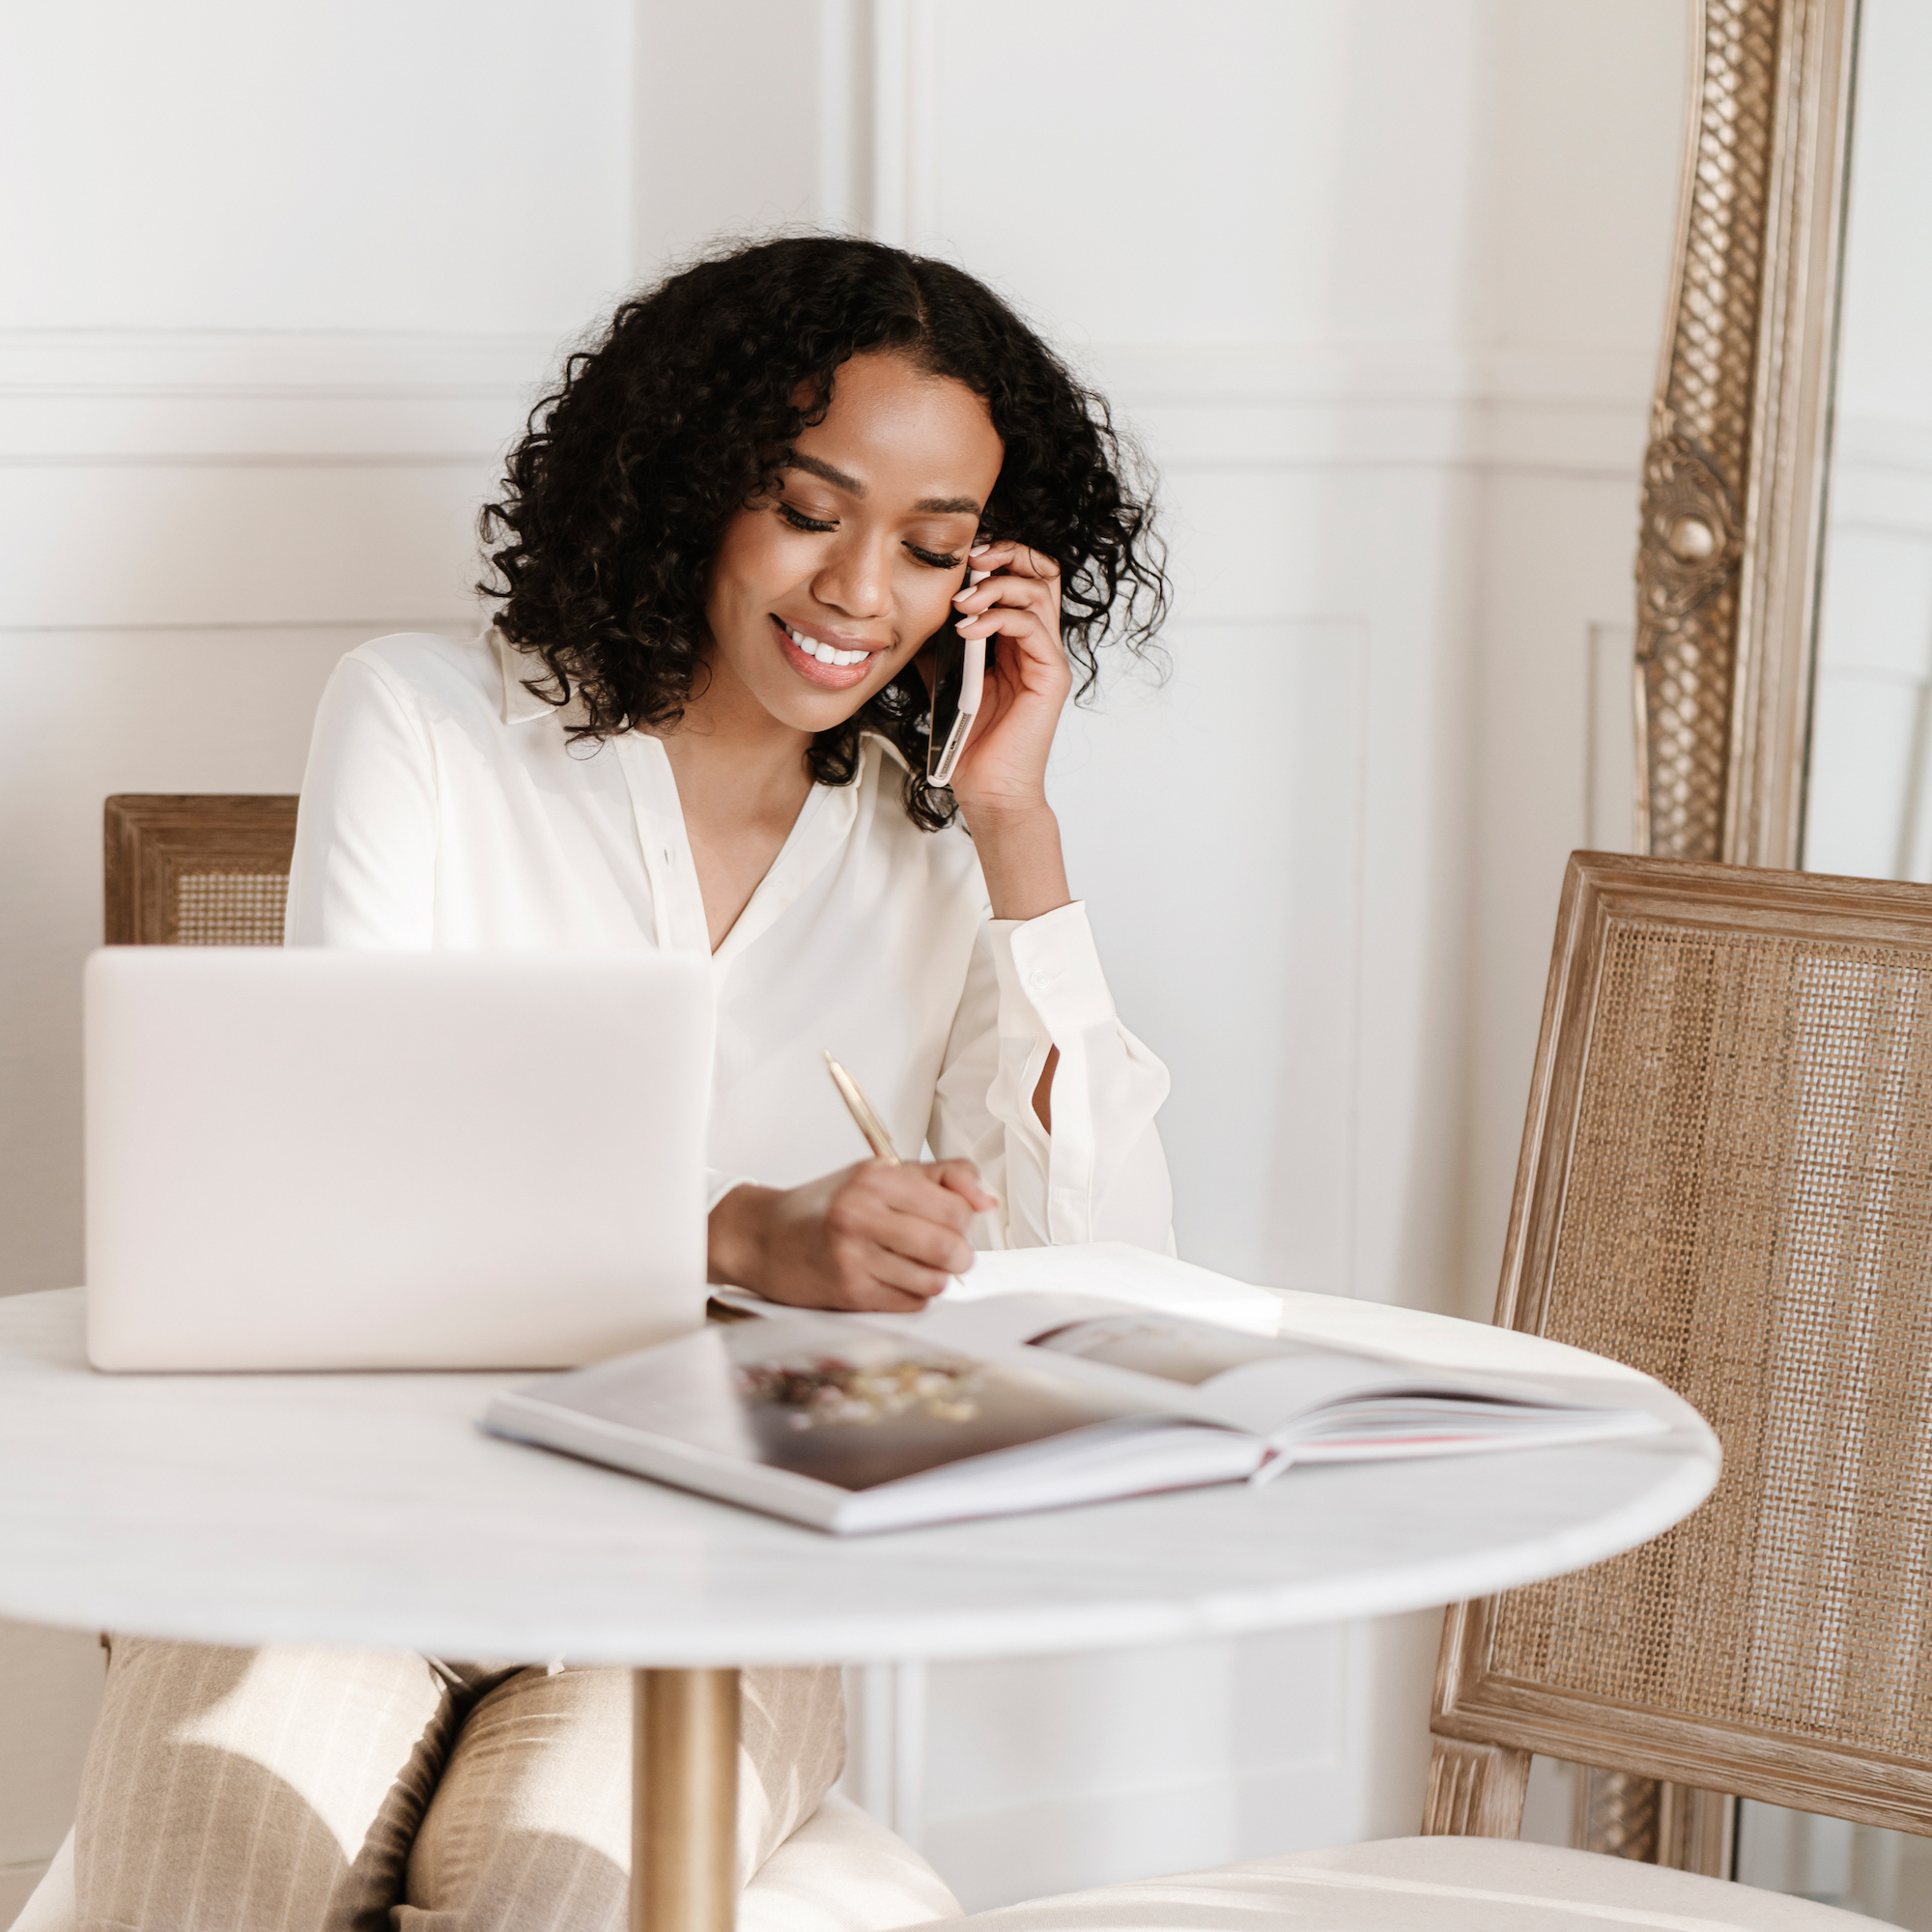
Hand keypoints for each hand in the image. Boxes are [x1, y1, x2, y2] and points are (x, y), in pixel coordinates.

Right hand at [707, 1160, 998, 1311]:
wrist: (764, 1237)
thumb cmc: (828, 1205)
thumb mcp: (880, 1173)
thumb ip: (943, 1177)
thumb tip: (989, 1200)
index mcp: (876, 1178)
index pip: (957, 1209)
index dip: (965, 1220)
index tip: (953, 1222)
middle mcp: (862, 1214)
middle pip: (950, 1247)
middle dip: (959, 1254)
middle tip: (947, 1251)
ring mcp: (854, 1256)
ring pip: (935, 1281)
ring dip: (936, 1277)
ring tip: (917, 1265)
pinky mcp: (849, 1292)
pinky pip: (911, 1303)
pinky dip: (914, 1295)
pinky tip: (895, 1279)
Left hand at [944, 541, 1071, 822]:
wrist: (987, 789)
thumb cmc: (970, 742)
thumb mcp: (945, 679)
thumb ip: (940, 645)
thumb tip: (916, 611)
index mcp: (1017, 640)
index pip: (1023, 575)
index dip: (999, 555)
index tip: (963, 559)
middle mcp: (1038, 643)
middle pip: (1042, 571)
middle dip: (1006, 554)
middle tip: (971, 563)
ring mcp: (1047, 658)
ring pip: (1039, 590)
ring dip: (996, 586)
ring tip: (961, 602)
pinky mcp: (1051, 676)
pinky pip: (1032, 627)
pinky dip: (998, 618)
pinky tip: (968, 630)